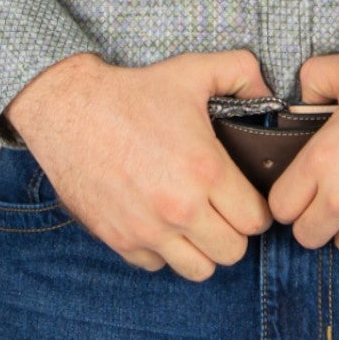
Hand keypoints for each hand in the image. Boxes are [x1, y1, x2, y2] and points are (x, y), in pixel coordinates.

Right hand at [2, 49, 277, 279]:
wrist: (70, 110)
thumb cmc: (133, 92)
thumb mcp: (193, 70)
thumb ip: (242, 72)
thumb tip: (268, 94)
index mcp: (205, 171)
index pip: (256, 221)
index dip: (256, 209)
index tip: (245, 196)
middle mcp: (180, 209)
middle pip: (233, 252)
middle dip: (233, 231)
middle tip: (222, 209)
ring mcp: (148, 230)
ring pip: (199, 270)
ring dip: (202, 249)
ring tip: (195, 222)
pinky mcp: (120, 241)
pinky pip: (157, 265)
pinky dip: (163, 251)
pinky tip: (160, 221)